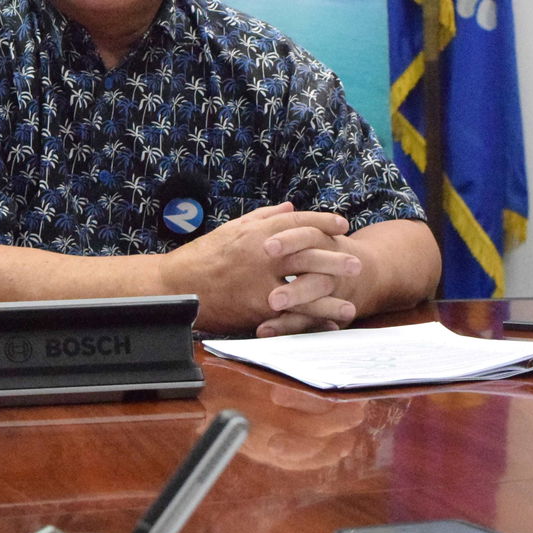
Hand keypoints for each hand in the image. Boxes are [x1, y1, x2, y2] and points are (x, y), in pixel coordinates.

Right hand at [162, 202, 360, 333]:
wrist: (175, 286)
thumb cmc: (203, 256)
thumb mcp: (233, 229)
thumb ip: (264, 217)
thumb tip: (290, 207)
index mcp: (257, 233)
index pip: (297, 222)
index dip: (322, 222)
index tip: (342, 224)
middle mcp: (262, 254)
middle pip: (307, 253)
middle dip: (335, 258)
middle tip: (357, 264)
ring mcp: (260, 282)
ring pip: (303, 287)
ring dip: (329, 297)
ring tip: (351, 304)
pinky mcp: (256, 307)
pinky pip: (289, 315)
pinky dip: (309, 321)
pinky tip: (325, 326)